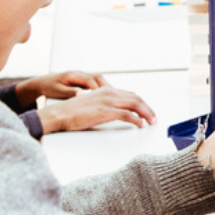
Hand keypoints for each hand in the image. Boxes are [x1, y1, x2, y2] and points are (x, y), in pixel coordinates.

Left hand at [15, 70, 107, 105]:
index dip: (99, 89)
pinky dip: (102, 88)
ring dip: (107, 87)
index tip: (106, 97)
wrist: (42, 82)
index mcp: (73, 75)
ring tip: (115, 97)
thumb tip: (81, 94)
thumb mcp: (57, 91)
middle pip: (98, 77)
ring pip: (98, 79)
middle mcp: (79, 73)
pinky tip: (107, 96)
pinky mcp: (82, 80)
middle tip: (117, 97)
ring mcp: (81, 76)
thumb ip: (70, 92)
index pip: (90, 80)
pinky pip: (95, 82)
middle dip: (108, 87)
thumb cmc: (49, 87)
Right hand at [36, 87, 156, 132]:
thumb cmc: (73, 111)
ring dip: (146, 113)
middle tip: (154, 117)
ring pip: (135, 105)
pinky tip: (140, 125)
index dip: (141, 102)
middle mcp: (109, 92)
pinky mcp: (105, 112)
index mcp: (106, 90)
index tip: (147, 110)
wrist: (60, 113)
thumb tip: (114, 112)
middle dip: (147, 108)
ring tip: (151, 122)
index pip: (130, 94)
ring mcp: (108, 101)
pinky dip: (136, 120)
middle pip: (136, 98)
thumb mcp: (91, 103)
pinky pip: (127, 115)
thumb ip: (104, 104)